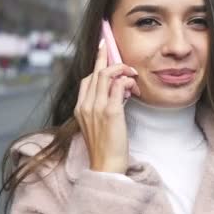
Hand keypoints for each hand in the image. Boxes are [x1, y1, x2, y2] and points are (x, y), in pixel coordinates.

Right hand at [73, 39, 140, 173]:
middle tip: (112, 46)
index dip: (96, 64)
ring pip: (105, 75)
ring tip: (131, 72)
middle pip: (95, 73)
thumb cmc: (105, 148)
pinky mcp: (110, 112)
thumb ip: (102, 107)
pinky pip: (117, 86)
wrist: (106, 167)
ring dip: (120, 69)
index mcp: (80, 109)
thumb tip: (118, 91)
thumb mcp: (97, 125)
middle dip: (106, 57)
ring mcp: (96, 108)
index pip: (86, 79)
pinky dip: (126, 81)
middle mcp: (85, 106)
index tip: (102, 51)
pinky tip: (132, 84)